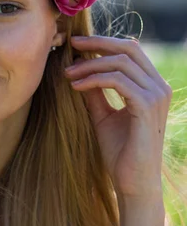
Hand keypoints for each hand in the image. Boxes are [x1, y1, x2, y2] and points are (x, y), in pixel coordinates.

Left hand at [65, 36, 172, 198]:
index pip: (130, 51)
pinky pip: (118, 81)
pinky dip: (93, 80)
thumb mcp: (103, 115)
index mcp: (151, 86)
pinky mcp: (147, 107)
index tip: (76, 46)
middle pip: (129, 48)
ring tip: (67, 74)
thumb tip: (80, 68)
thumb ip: (96, 92)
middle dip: (97, 43)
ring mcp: (156, 96)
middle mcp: (159, 87)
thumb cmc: (120, 153)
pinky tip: (75, 86)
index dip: (103, 43)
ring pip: (121, 63)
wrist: (132, 183)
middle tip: (71, 45)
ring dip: (90, 64)